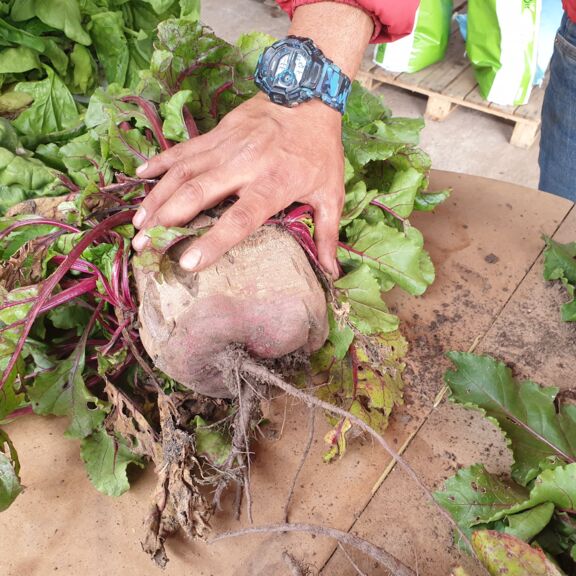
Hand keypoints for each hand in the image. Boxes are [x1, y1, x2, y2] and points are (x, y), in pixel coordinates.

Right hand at [132, 93, 343, 276]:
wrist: (309, 94)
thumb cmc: (320, 150)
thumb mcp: (332, 193)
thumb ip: (329, 234)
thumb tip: (331, 272)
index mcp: (274, 183)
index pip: (240, 217)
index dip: (213, 240)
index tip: (188, 262)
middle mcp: (244, 164)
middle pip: (198, 193)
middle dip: (167, 220)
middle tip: (144, 245)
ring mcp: (226, 145)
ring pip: (183, 172)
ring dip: (157, 197)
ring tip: (138, 222)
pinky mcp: (216, 132)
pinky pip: (183, 149)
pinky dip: (160, 162)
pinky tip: (140, 177)